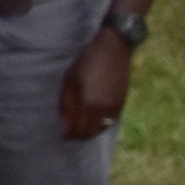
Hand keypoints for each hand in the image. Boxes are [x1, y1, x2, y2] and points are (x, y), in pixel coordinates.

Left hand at [57, 24, 137, 142]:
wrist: (114, 49)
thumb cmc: (87, 61)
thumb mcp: (70, 79)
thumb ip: (67, 102)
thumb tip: (63, 122)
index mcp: (88, 103)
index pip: (77, 128)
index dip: (69, 134)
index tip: (62, 135)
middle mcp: (102, 109)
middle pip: (89, 132)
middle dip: (78, 135)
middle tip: (69, 135)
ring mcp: (114, 107)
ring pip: (101, 129)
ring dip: (90, 133)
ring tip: (80, 131)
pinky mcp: (122, 103)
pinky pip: (111, 122)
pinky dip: (102, 127)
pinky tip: (95, 125)